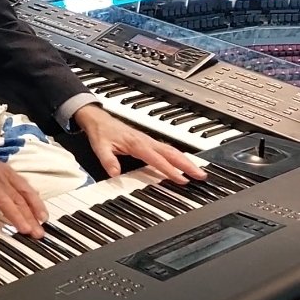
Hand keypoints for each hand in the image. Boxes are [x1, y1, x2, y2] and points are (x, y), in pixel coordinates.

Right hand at [0, 141, 46, 237]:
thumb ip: (11, 185)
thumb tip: (27, 199)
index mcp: (6, 173)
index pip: (27, 190)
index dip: (37, 205)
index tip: (44, 219)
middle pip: (18, 198)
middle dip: (30, 216)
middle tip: (38, 232)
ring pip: (4, 201)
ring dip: (15, 216)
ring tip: (23, 230)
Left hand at [73, 104, 206, 182]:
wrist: (98, 120)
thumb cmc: (101, 132)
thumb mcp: (100, 147)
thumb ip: (108, 160)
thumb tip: (114, 173)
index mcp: (137, 144)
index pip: (157, 159)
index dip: (170, 170)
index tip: (182, 179)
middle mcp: (146, 141)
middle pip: (171, 153)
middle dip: (187, 164)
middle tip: (201, 175)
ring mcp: (149, 141)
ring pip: (172, 150)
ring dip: (186, 160)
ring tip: (198, 171)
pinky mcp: (148, 141)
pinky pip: (167, 149)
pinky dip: (178, 156)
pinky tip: (183, 163)